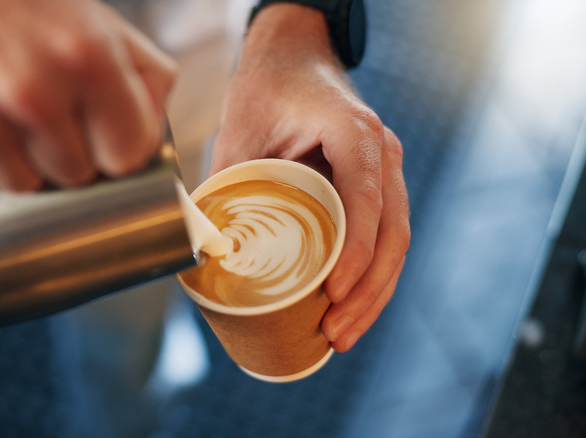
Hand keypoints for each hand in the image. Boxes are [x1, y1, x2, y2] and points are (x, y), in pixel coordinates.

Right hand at [0, 0, 175, 189]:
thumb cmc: (9, 2)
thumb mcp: (91, 18)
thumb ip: (144, 73)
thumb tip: (157, 137)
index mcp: (88, 56)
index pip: (128, 156)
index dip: (116, 151)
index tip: (101, 139)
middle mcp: (34, 91)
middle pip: (77, 176)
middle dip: (66, 155)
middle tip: (40, 112)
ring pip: (23, 185)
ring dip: (15, 159)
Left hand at [212, 4, 409, 351]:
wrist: (294, 56)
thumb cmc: (268, 88)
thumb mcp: (239, 130)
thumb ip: (226, 184)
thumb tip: (205, 250)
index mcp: (353, 132)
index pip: (366, 198)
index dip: (356, 251)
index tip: (333, 293)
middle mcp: (381, 152)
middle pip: (392, 232)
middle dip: (367, 291)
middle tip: (335, 332)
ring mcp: (385, 170)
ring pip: (396, 241)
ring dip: (374, 293)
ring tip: (343, 335)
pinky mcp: (376, 186)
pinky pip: (386, 236)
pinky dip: (372, 276)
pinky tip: (351, 307)